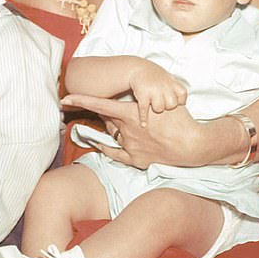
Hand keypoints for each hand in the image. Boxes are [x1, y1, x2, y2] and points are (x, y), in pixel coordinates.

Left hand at [62, 94, 202, 168]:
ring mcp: (130, 146)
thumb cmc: (179, 118)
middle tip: (118, 110)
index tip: (65, 97)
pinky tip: (101, 144)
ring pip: (114, 135)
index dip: (81, 100)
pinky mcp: (136, 160)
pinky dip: (107, 147)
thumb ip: (141, 101)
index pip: (100, 104)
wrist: (193, 144)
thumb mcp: (159, 102)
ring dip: (117, 129)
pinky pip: (115, 154)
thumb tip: (132, 99)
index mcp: (131, 113)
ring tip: (134, 126)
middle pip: (108, 119)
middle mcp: (127, 130)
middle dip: (108, 114)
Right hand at [128, 61, 186, 125]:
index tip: (173, 101)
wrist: (138, 68)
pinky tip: (144, 124)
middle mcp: (164, 86)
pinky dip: (144, 118)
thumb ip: (177, 89)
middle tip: (161, 103)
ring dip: (155, 110)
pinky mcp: (142, 95)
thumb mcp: (169, 78)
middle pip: (171, 105)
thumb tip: (183, 103)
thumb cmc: (155, 76)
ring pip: (159, 109)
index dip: (178, 102)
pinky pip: (145, 111)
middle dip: (167, 107)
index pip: (182, 97)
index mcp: (173, 82)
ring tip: (152, 106)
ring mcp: (153, 91)